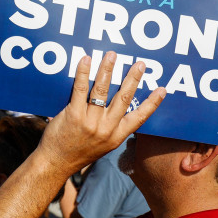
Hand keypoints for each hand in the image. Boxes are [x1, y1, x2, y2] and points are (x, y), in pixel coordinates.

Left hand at [37, 51, 164, 176]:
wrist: (56, 163)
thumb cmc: (79, 152)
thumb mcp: (103, 145)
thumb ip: (111, 128)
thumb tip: (119, 106)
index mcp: (116, 137)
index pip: (139, 118)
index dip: (152, 104)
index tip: (162, 90)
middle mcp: (106, 130)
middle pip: (123, 98)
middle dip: (133, 79)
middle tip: (140, 64)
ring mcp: (89, 122)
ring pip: (102, 90)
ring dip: (108, 69)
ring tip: (112, 55)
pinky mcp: (73, 115)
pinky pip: (80, 90)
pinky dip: (84, 73)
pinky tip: (86, 61)